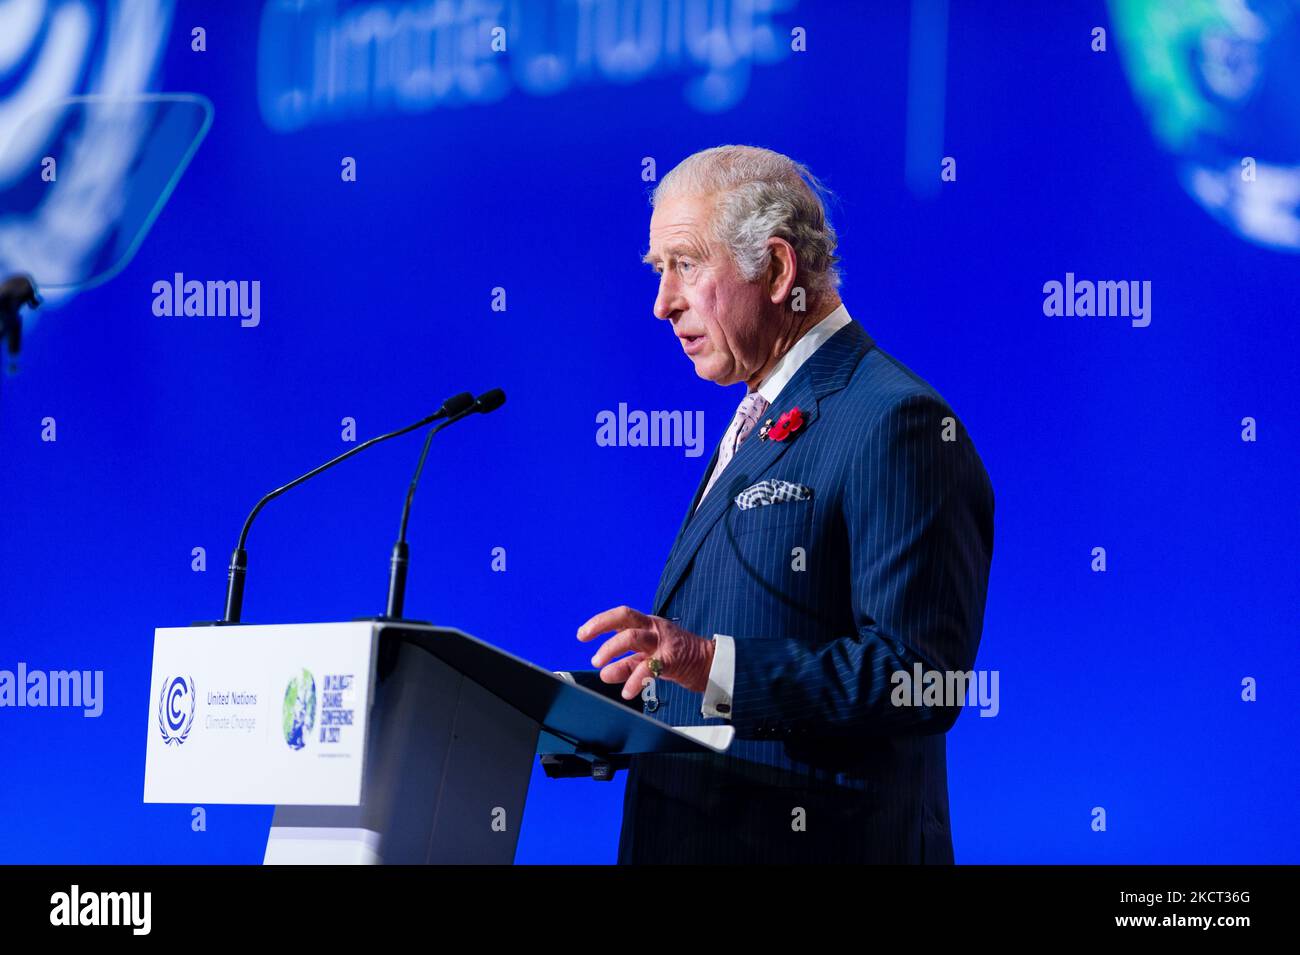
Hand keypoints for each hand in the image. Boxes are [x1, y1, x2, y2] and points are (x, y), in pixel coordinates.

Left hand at [577, 605, 715, 698]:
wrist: (709, 665)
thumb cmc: (677, 659)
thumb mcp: (648, 659)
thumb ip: (626, 664)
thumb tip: (604, 672)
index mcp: (647, 624)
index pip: (620, 616)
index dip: (600, 622)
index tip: (582, 634)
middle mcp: (654, 628)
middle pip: (625, 617)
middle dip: (601, 626)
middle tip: (586, 642)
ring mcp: (663, 641)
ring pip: (633, 637)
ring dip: (612, 650)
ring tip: (601, 668)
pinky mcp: (672, 658)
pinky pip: (649, 667)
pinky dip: (635, 680)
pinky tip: (627, 692)